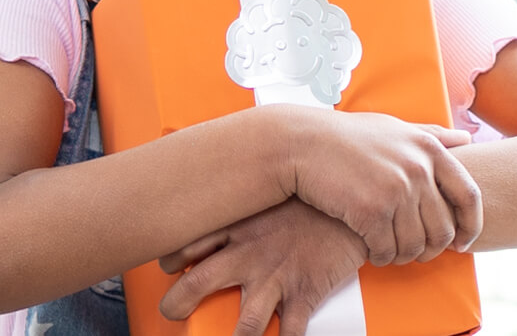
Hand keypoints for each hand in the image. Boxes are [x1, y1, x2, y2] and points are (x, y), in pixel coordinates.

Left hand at [156, 199, 366, 335]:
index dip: (169, 259)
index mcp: (236, 227)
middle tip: (171, 311)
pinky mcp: (305, 293)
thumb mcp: (266, 194)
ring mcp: (276, 277)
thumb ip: (242, 203)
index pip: (187, 245)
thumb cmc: (309, 198)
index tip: (166, 266)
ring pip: (245, 320)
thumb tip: (220, 198)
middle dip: (177, 302)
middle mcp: (249, 254)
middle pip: (198, 282)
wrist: (351, 202)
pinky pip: (290, 330)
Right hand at [277, 106, 481, 266]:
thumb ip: (432, 135)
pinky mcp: (369, 211)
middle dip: (431, 249)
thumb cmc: (345, 136)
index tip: (463, 243)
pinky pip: (386, 249)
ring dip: (403, 256)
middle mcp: (417, 169)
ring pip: (414, 245)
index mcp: (428, 149)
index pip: (469, 196)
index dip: (471, 225)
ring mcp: (394, 191)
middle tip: (416, 253)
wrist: (299, 143)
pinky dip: (381, 256)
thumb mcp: (393, 127)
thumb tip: (467, 140)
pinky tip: (372, 250)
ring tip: (391, 252)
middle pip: (442, 229)